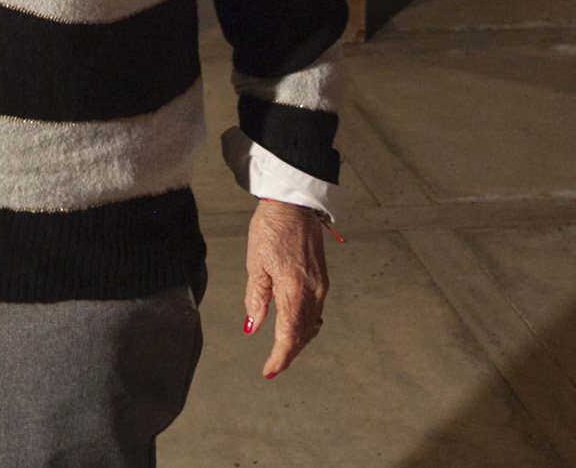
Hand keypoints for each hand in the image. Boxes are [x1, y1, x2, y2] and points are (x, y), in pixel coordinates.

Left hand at [243, 199, 329, 378]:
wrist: (294, 204)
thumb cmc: (272, 227)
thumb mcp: (256, 263)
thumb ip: (257, 297)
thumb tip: (253, 326)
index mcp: (294, 289)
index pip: (289, 335)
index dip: (280, 357)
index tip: (269, 371)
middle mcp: (313, 291)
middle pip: (303, 334)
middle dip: (288, 352)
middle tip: (273, 365)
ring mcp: (320, 285)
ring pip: (311, 324)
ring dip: (297, 339)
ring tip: (281, 349)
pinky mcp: (322, 278)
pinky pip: (315, 310)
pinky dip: (304, 324)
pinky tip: (292, 325)